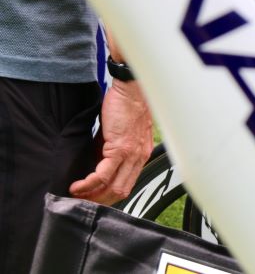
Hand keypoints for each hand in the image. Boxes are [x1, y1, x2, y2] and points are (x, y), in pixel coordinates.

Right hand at [69, 79, 152, 204]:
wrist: (131, 89)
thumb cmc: (126, 107)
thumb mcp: (119, 135)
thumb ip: (109, 151)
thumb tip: (95, 164)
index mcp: (140, 155)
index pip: (127, 184)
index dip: (109, 195)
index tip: (93, 198)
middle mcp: (139, 157)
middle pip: (121, 191)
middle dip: (100, 201)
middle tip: (82, 201)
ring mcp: (131, 154)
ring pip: (113, 187)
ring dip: (93, 196)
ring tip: (77, 195)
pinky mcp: (120, 148)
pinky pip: (103, 174)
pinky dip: (89, 184)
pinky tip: (78, 185)